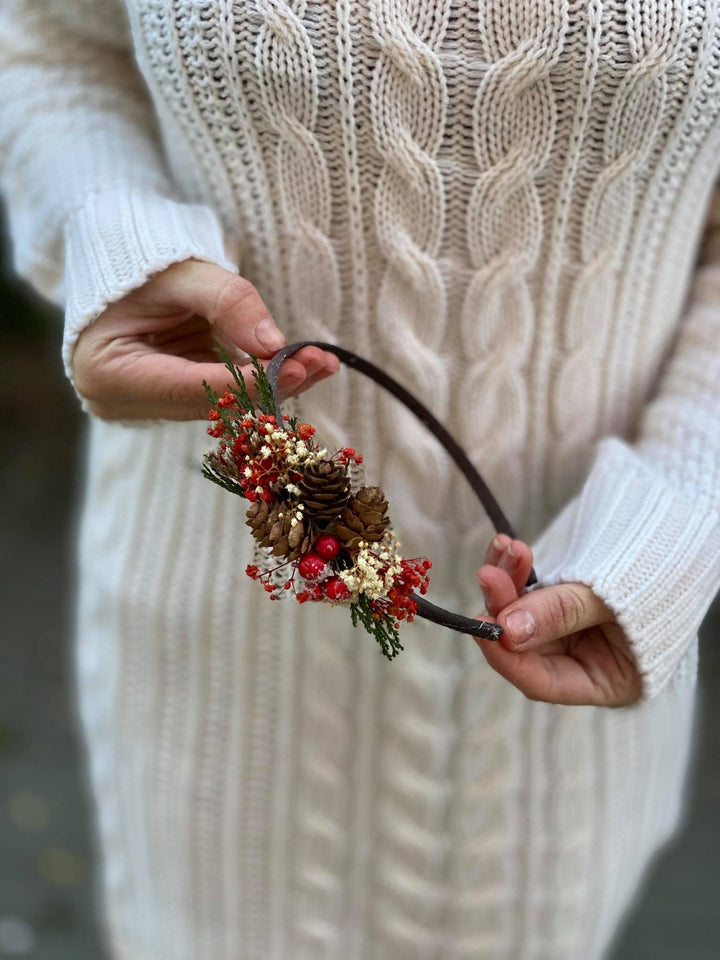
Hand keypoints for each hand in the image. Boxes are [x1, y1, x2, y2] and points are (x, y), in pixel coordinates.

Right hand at [73, 259, 339, 420]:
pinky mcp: (173, 398)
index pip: (189, 388)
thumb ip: (228, 303)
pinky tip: (300, 366)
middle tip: (318, 363)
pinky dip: (261, 379)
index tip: (294, 369)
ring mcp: (149, 405)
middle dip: (271, 384)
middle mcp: (125, 402)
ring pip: (225, 404)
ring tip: (321, 362)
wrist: (119, 266)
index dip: (246, 383)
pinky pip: (224, 394)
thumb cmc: (139, 262)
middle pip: (211, 403)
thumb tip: (275, 343)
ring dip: (275, 384)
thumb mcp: (181, 272)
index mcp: (109, 373)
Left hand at [474, 534, 642, 706]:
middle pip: (524, 643)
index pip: (543, 682)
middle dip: (504, 607)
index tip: (486, 628)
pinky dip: (516, 569)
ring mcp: (567, 630)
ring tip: (507, 548)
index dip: (509, 658)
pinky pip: (526, 590)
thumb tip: (507, 631)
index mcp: (605, 680)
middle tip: (490, 575)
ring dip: (507, 581)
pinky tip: (509, 547)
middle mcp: (581, 660)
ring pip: (519, 613)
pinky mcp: (557, 601)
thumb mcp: (611, 599)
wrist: (677, 537)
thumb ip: (561, 614)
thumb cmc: (659, 577)